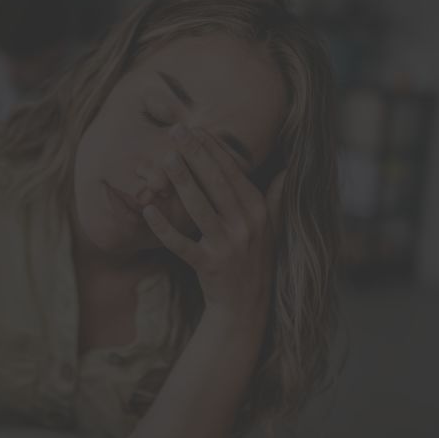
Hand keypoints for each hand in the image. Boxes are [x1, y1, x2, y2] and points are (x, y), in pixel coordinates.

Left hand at [142, 125, 285, 332]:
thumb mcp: (271, 229)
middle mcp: (246, 227)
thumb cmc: (254, 262)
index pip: (233, 174)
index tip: (197, 130)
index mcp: (260, 212)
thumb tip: (290, 169)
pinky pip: (182, 244)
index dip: (214, 150)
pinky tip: (148, 210)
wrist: (246, 308)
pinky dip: (164, 228)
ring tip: (165, 158)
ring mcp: (228, 247)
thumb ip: (277, 198)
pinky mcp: (208, 266)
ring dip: (181, 181)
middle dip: (195, 154)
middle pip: (215, 184)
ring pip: (199, 208)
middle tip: (176, 131)